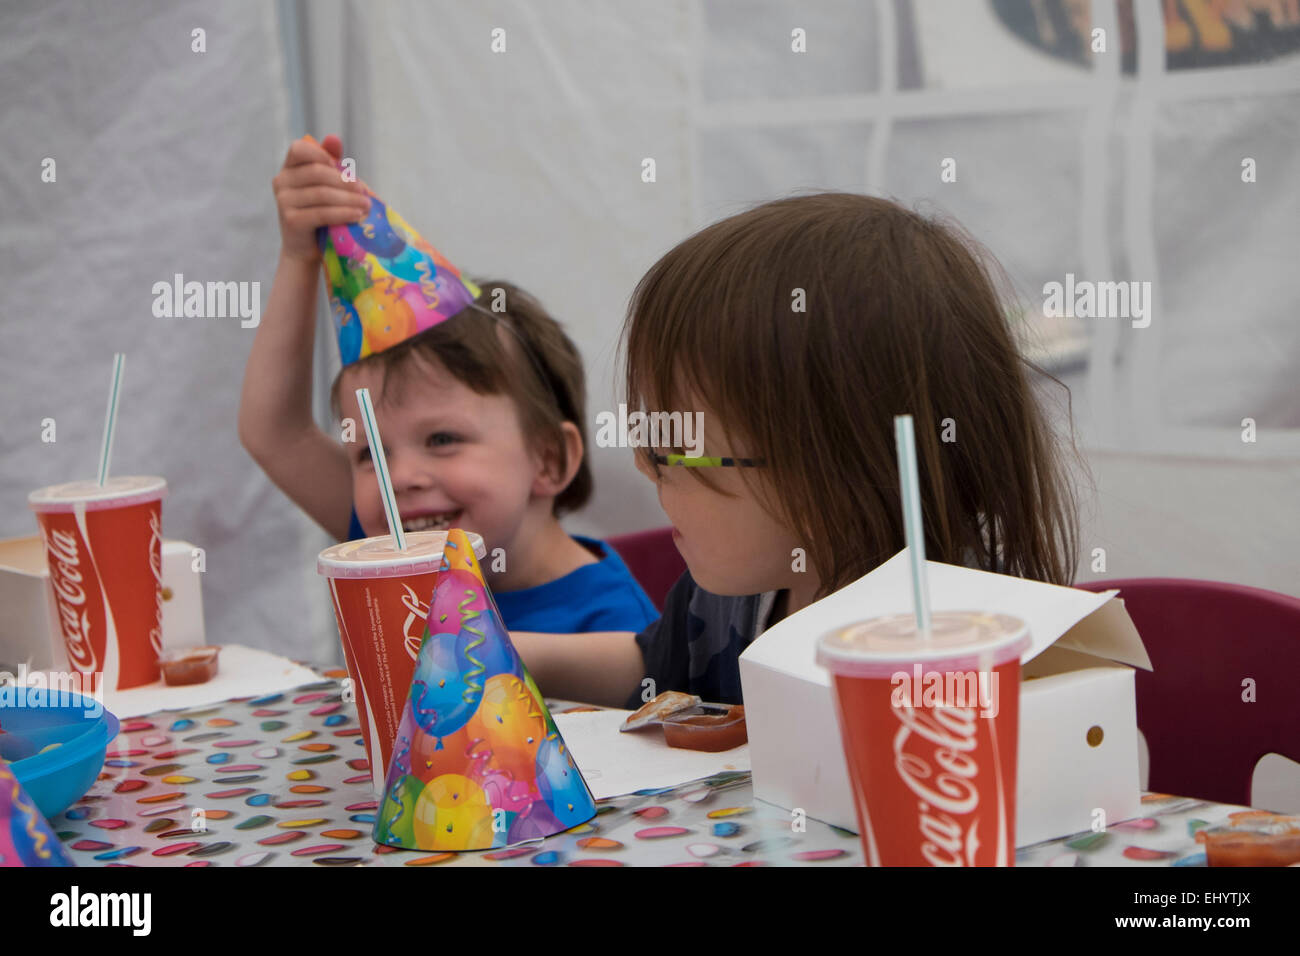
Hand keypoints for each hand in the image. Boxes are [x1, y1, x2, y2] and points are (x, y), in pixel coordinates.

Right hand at [271, 134, 370, 263]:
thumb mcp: (327, 186)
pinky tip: (357, 215)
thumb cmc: (320, 213)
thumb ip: (331, 163)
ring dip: (349, 200)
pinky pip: (322, 213)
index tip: (341, 167)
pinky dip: (343, 213)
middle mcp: (282, 181)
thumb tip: (333, 137)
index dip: (321, 154)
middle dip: (345, 182)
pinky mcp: (291, 220)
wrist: (306, 248)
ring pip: (322, 194)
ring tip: (367, 206)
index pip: (299, 149)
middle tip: (364, 192)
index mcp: (289, 168)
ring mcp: (284, 201)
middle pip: (317, 173)